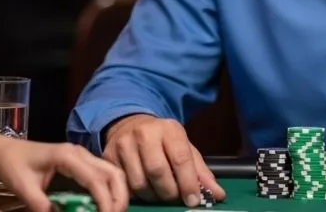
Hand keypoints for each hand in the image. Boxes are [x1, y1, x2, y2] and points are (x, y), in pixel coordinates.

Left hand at [0, 132, 127, 211]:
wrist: (5, 151)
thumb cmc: (13, 166)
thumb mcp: (23, 188)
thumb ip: (41, 205)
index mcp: (67, 157)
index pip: (95, 179)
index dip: (104, 200)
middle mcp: (80, 153)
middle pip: (112, 173)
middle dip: (118, 197)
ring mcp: (83, 156)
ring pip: (112, 172)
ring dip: (117, 193)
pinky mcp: (81, 162)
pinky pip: (103, 174)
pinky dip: (110, 190)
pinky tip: (105, 205)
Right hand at [104, 114, 223, 204]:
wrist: (130, 124)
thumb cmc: (162, 140)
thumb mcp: (184, 148)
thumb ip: (200, 172)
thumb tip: (217, 195)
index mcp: (169, 129)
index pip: (180, 158)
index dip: (188, 183)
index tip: (193, 200)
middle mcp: (145, 133)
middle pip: (157, 172)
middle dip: (169, 192)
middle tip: (174, 199)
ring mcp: (124, 144)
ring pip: (139, 183)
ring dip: (153, 197)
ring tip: (160, 195)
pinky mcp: (109, 156)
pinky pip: (124, 186)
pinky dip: (136, 195)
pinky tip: (144, 191)